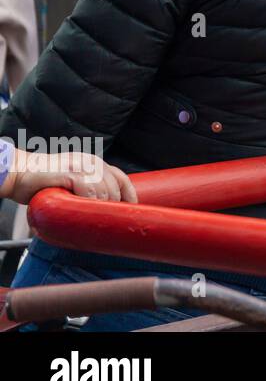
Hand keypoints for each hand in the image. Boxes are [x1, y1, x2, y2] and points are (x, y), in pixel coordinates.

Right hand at [0, 150, 137, 204]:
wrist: (17, 172)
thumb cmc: (42, 181)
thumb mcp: (71, 180)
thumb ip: (86, 188)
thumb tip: (101, 210)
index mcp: (94, 162)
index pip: (121, 177)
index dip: (129, 194)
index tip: (131, 208)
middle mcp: (91, 161)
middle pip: (114, 186)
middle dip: (112, 205)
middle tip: (103, 219)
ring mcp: (80, 166)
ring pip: (103, 190)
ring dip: (98, 206)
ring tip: (87, 216)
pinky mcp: (68, 173)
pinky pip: (87, 189)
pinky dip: (87, 200)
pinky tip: (79, 207)